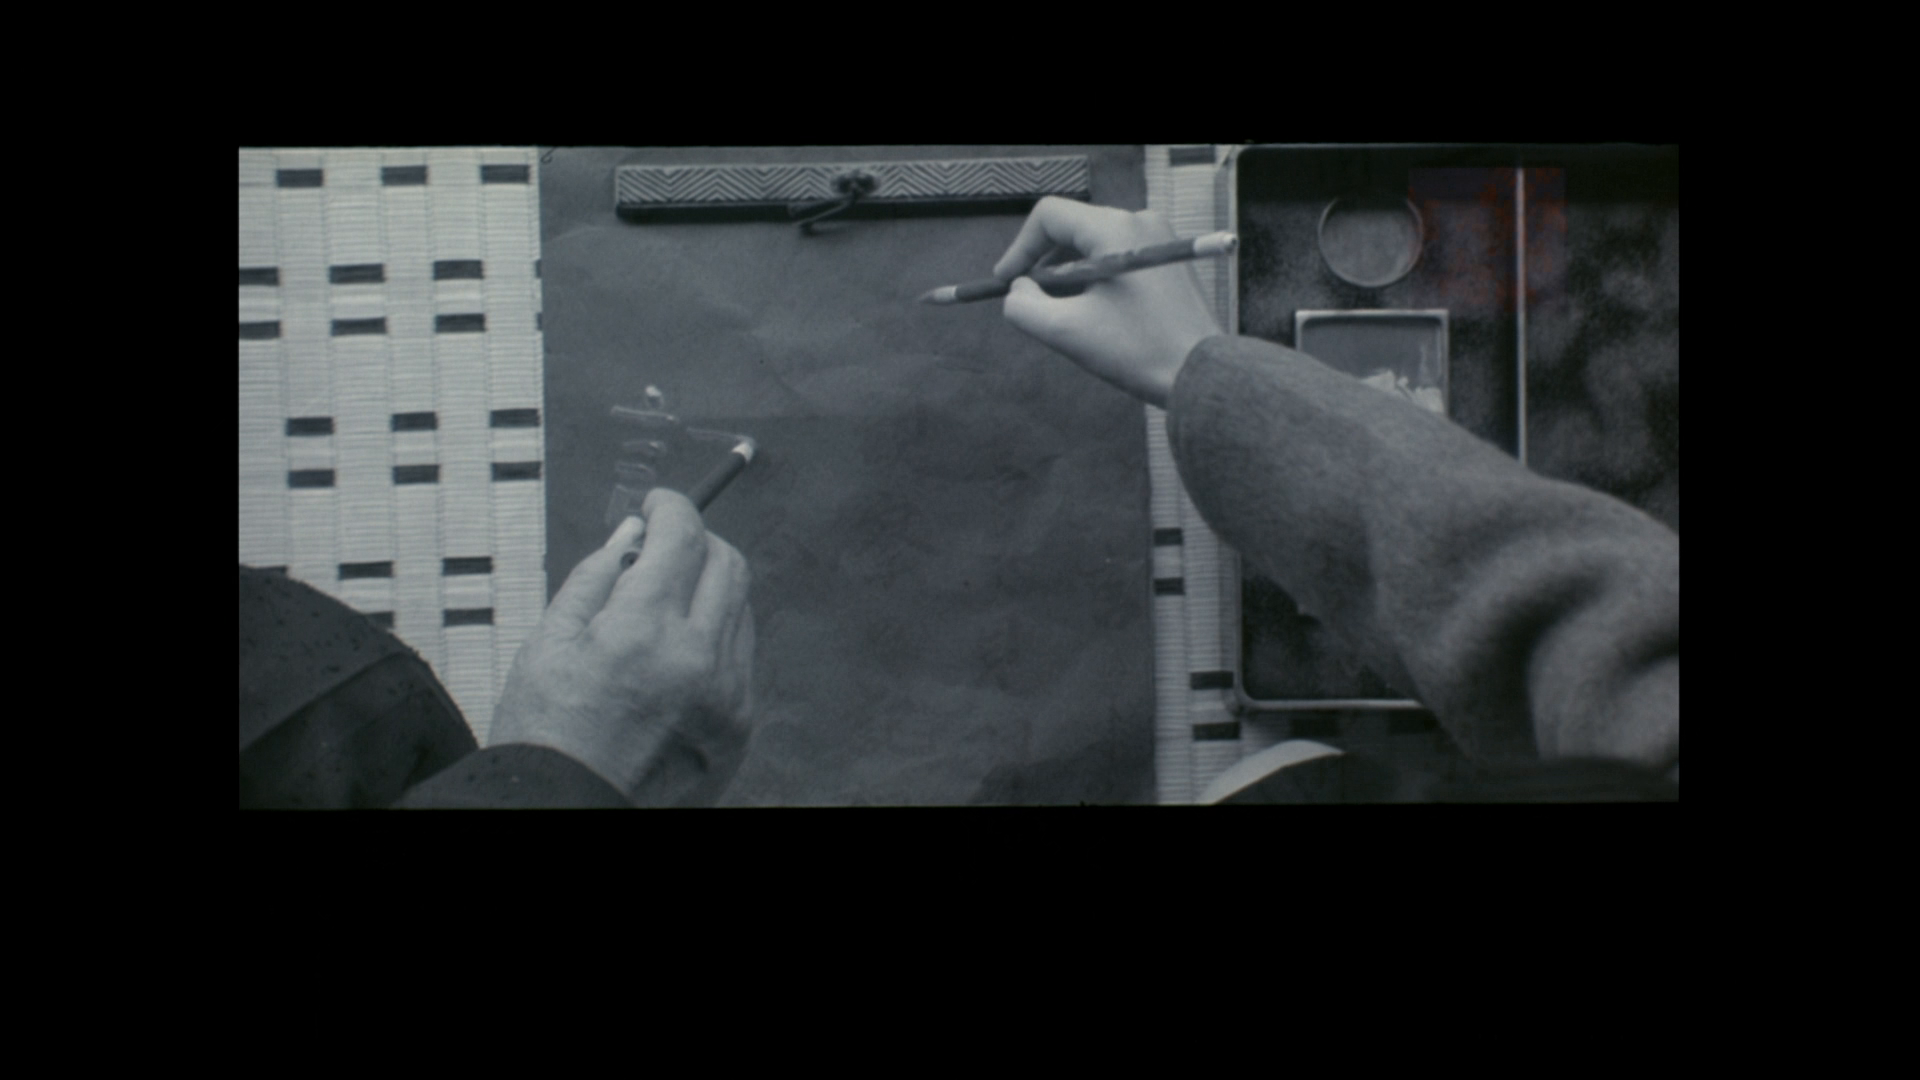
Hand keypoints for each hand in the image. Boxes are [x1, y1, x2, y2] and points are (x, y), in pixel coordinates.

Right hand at [489, 488, 754, 805]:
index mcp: (643, 630)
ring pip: (740, 606)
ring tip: (662, 607)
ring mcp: (727, 694)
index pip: (682, 536)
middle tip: (664, 546)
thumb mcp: (548, 642)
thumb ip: (596, 577)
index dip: (671, 507)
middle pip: (727, 562)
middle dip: (697, 541)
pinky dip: (715, 636)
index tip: (658, 503)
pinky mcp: (739, 724)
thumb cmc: (546, 732)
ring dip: (708, 588)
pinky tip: (677, 652)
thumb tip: (633, 532)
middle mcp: (697, 658)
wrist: (567, 811)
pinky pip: (741, 655)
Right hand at [995, 197, 1223, 407]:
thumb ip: (1024, 306)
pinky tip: (1094, 315)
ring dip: (1069, 278)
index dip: (1019, 248)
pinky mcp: (1166, 261)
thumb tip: (1018, 289)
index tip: (1006, 284)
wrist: (1201, 375)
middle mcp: (1139, 222)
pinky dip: (1095, 281)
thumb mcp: (1065, 331)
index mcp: (1114, 229)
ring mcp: (1157, 240)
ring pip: (1093, 247)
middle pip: (1072, 230)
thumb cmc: (1136, 350)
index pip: (1049, 216)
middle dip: (1044, 266)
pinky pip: (1117, 259)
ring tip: (1065, 316)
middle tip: (1032, 304)